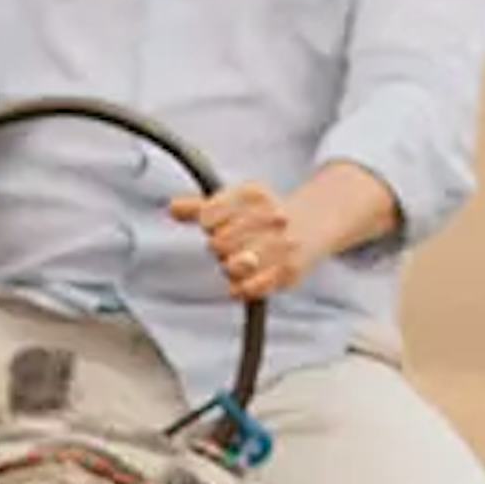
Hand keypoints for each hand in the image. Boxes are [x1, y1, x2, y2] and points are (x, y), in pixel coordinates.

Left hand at [171, 177, 311, 302]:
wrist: (311, 225)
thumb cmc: (263, 216)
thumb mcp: (235, 202)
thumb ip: (201, 206)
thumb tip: (172, 207)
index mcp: (254, 195)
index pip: (209, 215)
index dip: (208, 223)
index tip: (215, 223)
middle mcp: (272, 217)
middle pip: (218, 243)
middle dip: (219, 247)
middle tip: (232, 246)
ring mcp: (282, 245)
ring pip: (233, 265)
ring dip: (229, 267)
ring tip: (239, 260)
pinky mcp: (288, 272)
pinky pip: (250, 288)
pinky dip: (239, 288)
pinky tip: (240, 282)